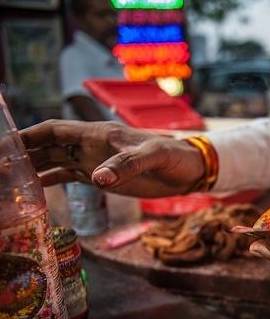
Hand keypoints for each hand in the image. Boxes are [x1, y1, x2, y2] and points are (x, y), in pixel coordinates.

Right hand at [21, 120, 203, 197]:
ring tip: (9, 180)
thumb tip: (97, 179)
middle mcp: (92, 146)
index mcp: (100, 134)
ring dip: (32, 168)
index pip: (55, 130)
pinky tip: (34, 189)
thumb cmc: (175, 157)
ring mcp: (95, 161)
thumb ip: (126, 165)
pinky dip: (51, 180)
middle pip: (48, 146)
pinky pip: (69, 176)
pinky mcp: (102, 177)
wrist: (189, 171)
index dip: (28, 135)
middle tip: (0, 167)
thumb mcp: (154, 156)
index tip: (5, 145)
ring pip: (55, 161)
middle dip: (22, 153)